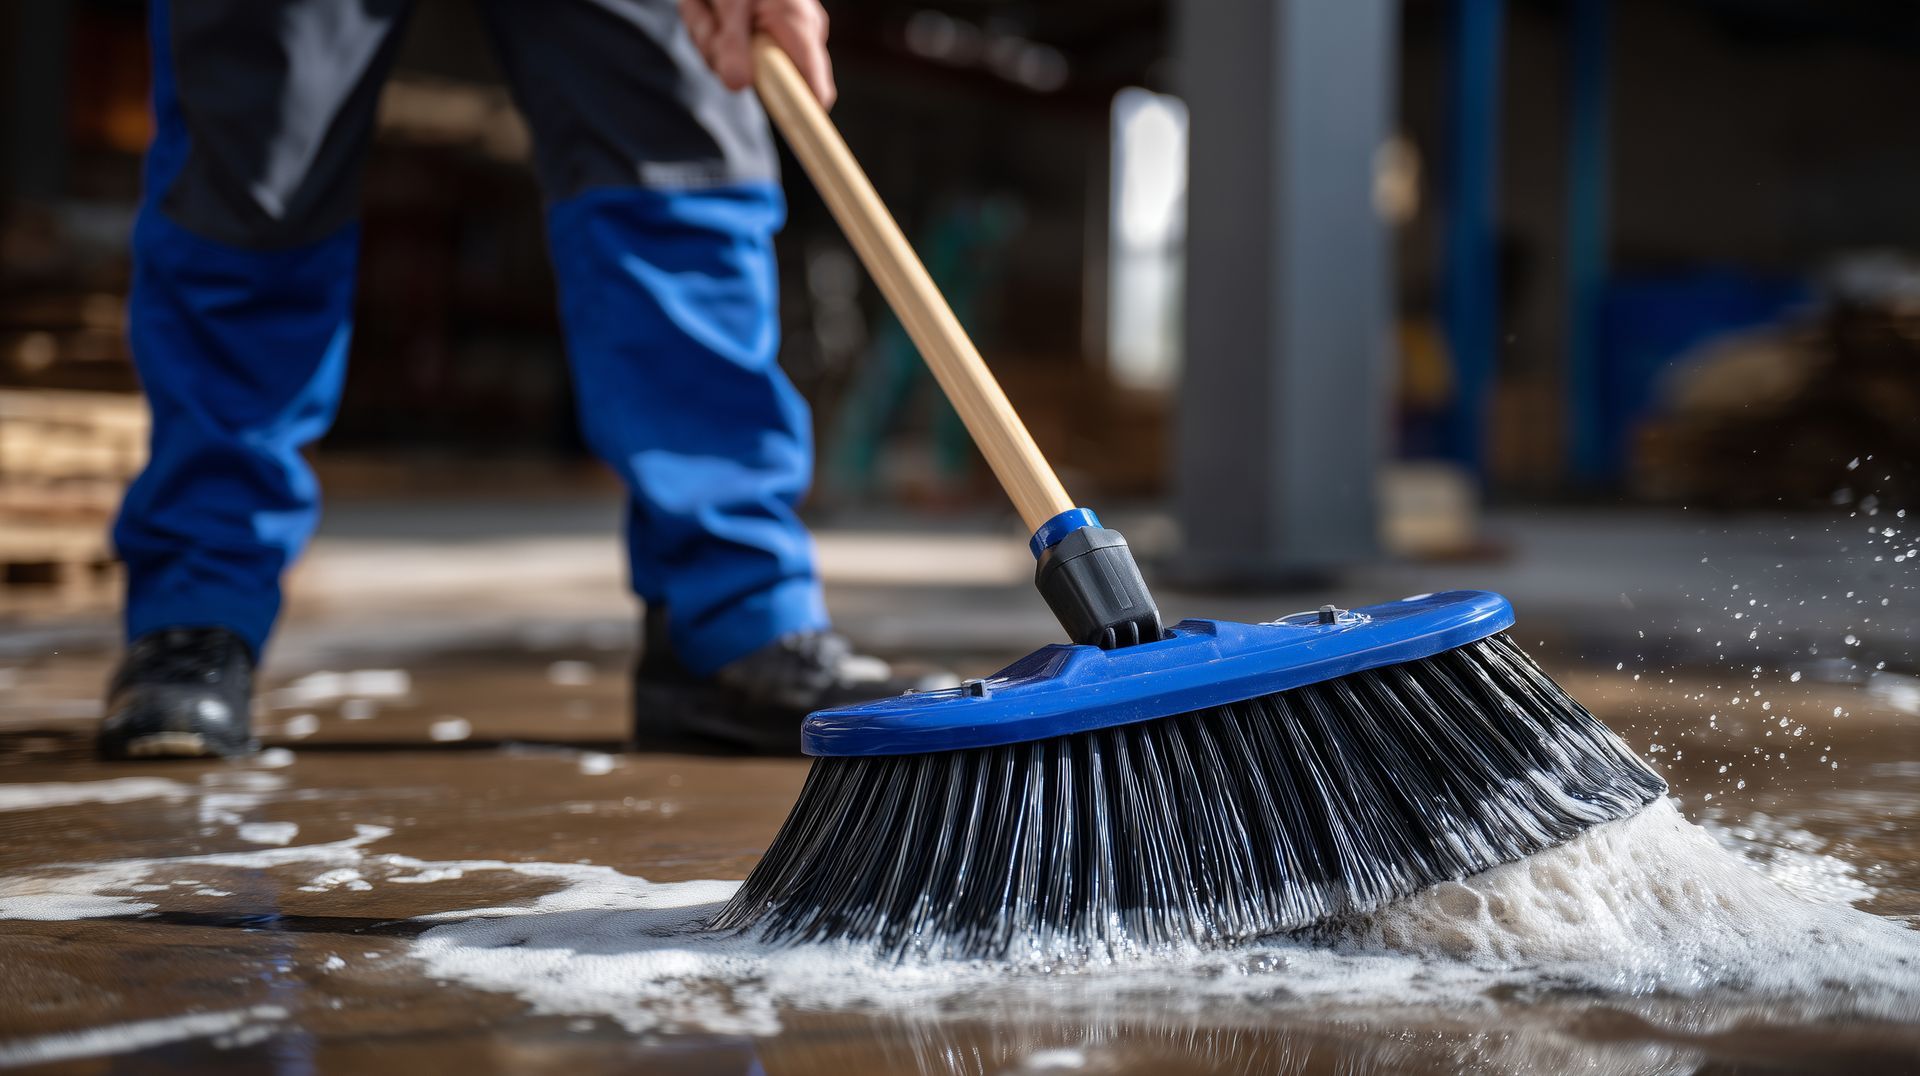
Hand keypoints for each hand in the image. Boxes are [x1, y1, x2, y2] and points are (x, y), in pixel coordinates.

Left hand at [682, 0, 835, 108]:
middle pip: (760, 82)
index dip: (805, 116)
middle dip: (722, 56)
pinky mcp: (755, 32)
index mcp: (800, 27)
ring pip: (733, 66)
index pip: (816, 91)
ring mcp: (776, 34)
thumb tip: (739, 85)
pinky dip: (708, 30)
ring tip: (708, 5)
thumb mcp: (729, 1)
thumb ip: (732, 43)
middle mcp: (796, 34)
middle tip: (710, 21)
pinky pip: (725, 50)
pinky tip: (708, 6)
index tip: (793, 132)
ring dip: (707, 37)